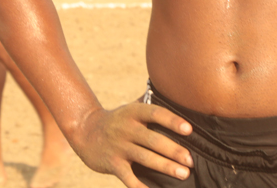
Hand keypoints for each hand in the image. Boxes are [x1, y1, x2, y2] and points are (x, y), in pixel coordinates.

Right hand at [72, 103, 193, 187]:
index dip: (172, 121)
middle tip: (190, 161)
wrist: (86, 131)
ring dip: (166, 167)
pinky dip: (141, 187)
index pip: (155, 114)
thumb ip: (151, 105)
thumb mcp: (131, 109)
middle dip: (173, 151)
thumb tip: (180, 99)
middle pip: (153, 140)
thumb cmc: (118, 120)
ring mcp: (118, 147)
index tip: (189, 130)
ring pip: (145, 158)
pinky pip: (129, 178)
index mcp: (133, 112)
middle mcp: (126, 128)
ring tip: (183, 173)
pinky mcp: (112, 164)